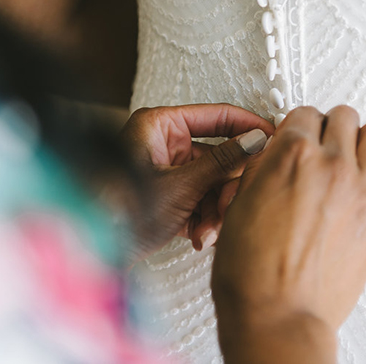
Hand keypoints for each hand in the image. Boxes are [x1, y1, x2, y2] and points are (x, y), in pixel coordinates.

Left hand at [117, 104, 273, 261]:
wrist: (93, 250)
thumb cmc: (120, 210)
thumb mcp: (181, 185)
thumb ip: (223, 161)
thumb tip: (254, 140)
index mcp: (160, 125)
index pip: (216, 116)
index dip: (247, 126)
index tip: (271, 137)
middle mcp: (164, 143)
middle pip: (218, 155)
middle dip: (226, 188)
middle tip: (234, 204)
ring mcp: (167, 169)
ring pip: (212, 182)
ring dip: (215, 210)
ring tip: (208, 231)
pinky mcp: (168, 194)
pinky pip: (200, 199)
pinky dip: (203, 219)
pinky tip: (199, 237)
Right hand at [212, 106, 365, 363]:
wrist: (278, 316)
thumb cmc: (251, 272)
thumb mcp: (238, 203)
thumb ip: (264, 168)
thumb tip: (277, 153)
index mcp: (291, 155)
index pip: (305, 113)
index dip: (297, 127)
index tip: (297, 138)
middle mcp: (332, 165)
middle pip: (344, 116)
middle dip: (328, 129)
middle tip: (320, 147)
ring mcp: (363, 191)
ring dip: (361, 142)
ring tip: (347, 160)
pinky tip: (354, 201)